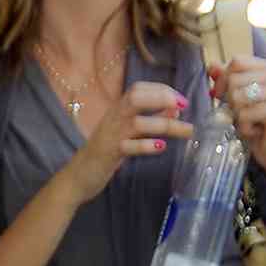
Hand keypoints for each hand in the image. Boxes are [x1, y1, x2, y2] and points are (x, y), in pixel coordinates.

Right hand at [72, 82, 192, 205]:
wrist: (78, 175)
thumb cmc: (105, 152)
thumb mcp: (127, 132)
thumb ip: (148, 120)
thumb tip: (174, 110)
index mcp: (117, 110)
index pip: (139, 89)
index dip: (162, 90)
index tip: (181, 100)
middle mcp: (114, 118)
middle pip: (137, 98)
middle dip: (163, 99)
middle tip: (184, 107)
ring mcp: (111, 135)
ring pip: (139, 123)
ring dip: (166, 125)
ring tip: (187, 131)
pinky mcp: (109, 153)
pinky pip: (129, 146)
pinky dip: (146, 145)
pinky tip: (160, 146)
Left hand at [210, 57, 265, 178]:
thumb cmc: (255, 121)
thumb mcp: (237, 99)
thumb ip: (225, 80)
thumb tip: (211, 66)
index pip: (236, 62)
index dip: (222, 79)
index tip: (221, 95)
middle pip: (234, 80)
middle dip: (229, 101)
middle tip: (241, 114)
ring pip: (237, 97)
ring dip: (236, 115)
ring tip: (249, 121)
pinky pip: (244, 116)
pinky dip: (243, 127)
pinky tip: (255, 130)